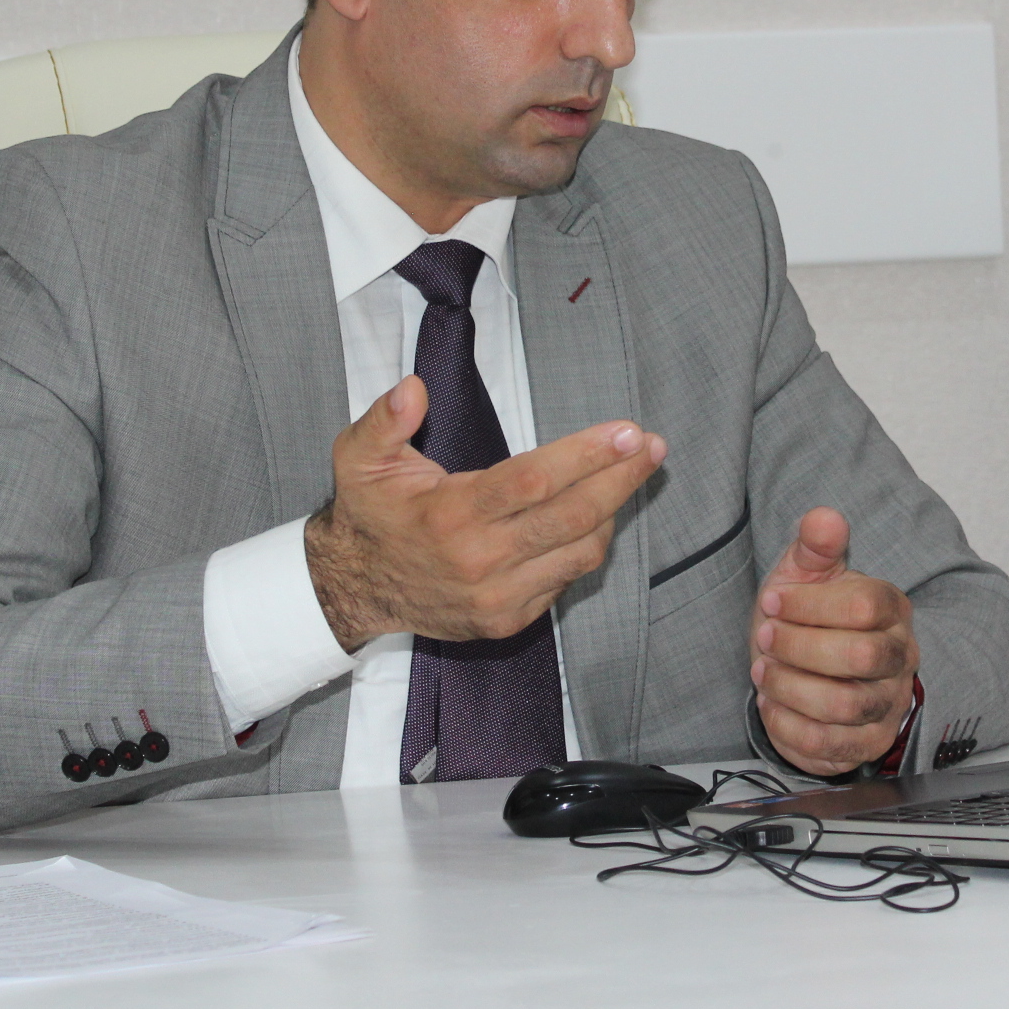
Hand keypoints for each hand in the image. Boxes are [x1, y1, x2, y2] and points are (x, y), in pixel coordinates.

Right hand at [304, 376, 664, 651]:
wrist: (357, 587)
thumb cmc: (370, 513)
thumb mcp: (358, 458)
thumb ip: (383, 420)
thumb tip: (413, 389)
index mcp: (450, 515)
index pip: (535, 481)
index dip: (587, 456)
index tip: (626, 432)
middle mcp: (480, 561)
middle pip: (572, 517)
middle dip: (621, 478)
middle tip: (651, 446)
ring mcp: (498, 597)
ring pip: (580, 552)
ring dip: (614, 511)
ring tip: (632, 472)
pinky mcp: (509, 619)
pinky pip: (566, 578)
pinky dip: (587, 543)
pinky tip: (597, 512)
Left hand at [748, 507, 918, 775]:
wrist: (806, 666)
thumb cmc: (808, 616)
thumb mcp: (805, 574)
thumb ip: (815, 545)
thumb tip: (824, 518)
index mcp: (891, 609)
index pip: (863, 607)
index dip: (809, 605)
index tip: (774, 600)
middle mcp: (899, 658)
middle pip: (857, 657)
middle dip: (797, 647)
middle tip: (764, 638)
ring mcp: (886, 704)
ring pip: (843, 706)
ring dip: (789, 688)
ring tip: (764, 671)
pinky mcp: (867, 743)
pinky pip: (829, 746)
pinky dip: (789, 726)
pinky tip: (771, 704)